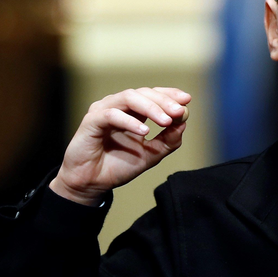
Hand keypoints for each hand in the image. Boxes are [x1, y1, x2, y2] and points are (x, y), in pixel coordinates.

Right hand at [50, 87, 191, 205]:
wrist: (92, 183)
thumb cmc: (118, 166)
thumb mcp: (151, 154)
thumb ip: (168, 140)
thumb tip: (183, 123)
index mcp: (132, 111)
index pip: (153, 94)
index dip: (170, 94)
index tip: (187, 100)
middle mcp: (117, 106)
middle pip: (143, 93)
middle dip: (164, 101)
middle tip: (179, 112)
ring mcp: (103, 111)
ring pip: (129, 98)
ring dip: (151, 108)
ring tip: (166, 121)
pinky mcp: (91, 121)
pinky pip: (111, 115)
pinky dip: (129, 121)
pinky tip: (143, 131)